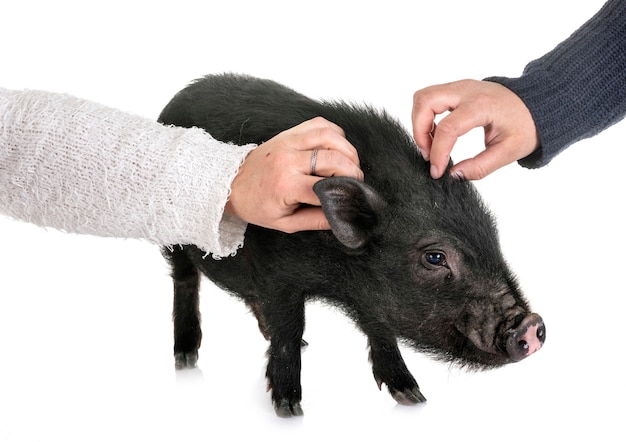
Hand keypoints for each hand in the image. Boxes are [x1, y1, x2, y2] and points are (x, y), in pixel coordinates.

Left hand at [225, 116, 363, 231]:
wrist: (232, 184)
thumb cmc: (258, 205)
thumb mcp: (285, 223)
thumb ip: (316, 221)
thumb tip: (342, 218)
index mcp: (285, 185)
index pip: (327, 186)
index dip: (346, 193)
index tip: (355, 198)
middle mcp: (288, 160)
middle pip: (334, 158)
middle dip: (353, 171)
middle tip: (356, 182)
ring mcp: (288, 142)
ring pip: (330, 136)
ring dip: (348, 150)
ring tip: (350, 165)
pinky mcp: (288, 133)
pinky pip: (320, 124)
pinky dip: (335, 134)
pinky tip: (338, 148)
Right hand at [412, 79, 539, 179]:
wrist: (538, 103)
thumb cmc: (527, 125)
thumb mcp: (509, 151)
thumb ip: (480, 166)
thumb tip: (453, 175)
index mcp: (482, 105)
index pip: (447, 128)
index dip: (438, 153)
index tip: (437, 171)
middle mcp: (467, 90)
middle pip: (425, 101)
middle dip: (419, 130)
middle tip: (427, 153)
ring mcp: (460, 87)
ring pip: (423, 97)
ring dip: (420, 122)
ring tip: (430, 144)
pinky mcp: (457, 90)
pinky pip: (431, 99)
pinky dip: (426, 117)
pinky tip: (437, 135)